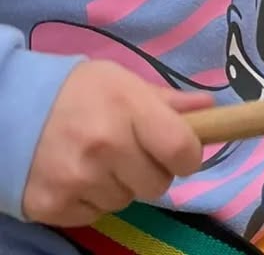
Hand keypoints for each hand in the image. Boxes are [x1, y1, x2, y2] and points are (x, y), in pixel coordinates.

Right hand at [23, 62, 209, 224]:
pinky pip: (95, 215)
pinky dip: (93, 200)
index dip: (190, 155)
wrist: (12, 110)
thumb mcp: (124, 82)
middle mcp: (105, 147)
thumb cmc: (78, 92)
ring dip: (121, 185)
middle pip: (158, 184)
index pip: (181, 149)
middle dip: (154, 171)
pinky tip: (79, 175)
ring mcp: (77, 180)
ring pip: (126, 201)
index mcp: (129, 109)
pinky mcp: (52, 207)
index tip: (183, 152)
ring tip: (101, 160)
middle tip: (135, 154)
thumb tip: (210, 107)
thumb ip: (166, 100)